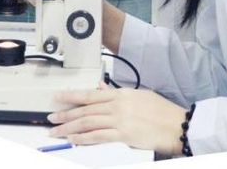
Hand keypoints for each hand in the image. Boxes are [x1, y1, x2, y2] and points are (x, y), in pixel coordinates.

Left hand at [48, 83, 186, 155]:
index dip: (72, 96)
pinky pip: (99, 136)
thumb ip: (117, 92)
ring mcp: (120, 119)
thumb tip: (100, 87)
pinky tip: (74, 139)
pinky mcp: (124, 134)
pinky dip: (84, 138)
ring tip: (57, 131)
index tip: (58, 97)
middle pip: (86, 109)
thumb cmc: (160, 111)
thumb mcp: (138, 95)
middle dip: (66, 114)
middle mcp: (118, 105)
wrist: (175, 124)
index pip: (91, 94)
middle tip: (51, 118)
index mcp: (121, 94)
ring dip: (69, 127)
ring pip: (88, 122)